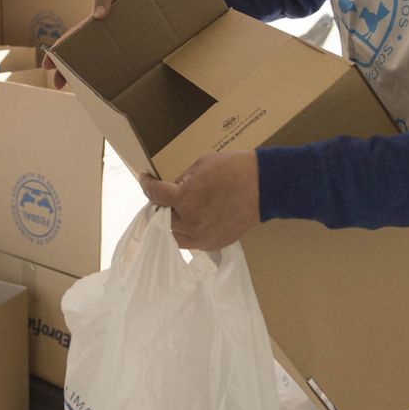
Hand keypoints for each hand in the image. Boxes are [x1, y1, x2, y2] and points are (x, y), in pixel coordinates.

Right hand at [41, 0, 132, 88]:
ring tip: (80, 92)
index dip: (58, 52)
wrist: (164, 2)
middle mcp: (104, 43)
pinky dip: (112, 83)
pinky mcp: (135, 60)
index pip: (72, 41)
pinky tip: (109, 93)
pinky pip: (121, 74)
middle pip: (80, 59)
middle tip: (58, 84)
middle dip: (65, 71)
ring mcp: (118, 52)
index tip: (47, 64)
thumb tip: (97, 17)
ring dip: (86, 80)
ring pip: (97, 70)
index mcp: (95, 28)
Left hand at [139, 151, 260, 250]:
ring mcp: (202, 236)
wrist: (263, 187)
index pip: (155, 195)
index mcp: (185, 198)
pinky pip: (191, 242)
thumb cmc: (234, 170)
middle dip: (162, 206)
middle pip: (162, 218)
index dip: (147, 185)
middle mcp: (190, 221)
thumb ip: (182, 180)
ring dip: (173, 223)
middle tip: (166, 197)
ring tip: (180, 210)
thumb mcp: (200, 165)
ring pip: (174, 235)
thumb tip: (171, 189)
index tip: (145, 180)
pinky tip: (195, 219)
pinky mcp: (213, 244)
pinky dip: (189, 232)